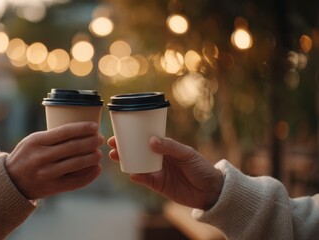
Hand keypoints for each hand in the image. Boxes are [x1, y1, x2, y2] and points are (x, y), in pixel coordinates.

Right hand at [5, 122, 103, 199]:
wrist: (11, 181)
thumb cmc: (26, 155)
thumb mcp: (33, 140)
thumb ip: (52, 136)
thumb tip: (82, 130)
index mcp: (36, 141)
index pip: (64, 132)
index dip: (82, 128)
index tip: (95, 126)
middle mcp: (41, 157)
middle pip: (72, 147)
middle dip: (90, 142)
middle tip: (100, 139)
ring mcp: (47, 174)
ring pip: (76, 164)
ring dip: (92, 158)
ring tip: (99, 153)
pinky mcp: (52, 188)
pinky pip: (75, 182)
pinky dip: (89, 175)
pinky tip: (97, 169)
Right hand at [108, 136, 222, 209]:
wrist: (211, 191)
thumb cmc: (201, 168)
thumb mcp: (187, 154)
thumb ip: (170, 147)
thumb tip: (151, 140)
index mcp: (165, 147)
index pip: (145, 139)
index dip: (133, 135)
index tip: (120, 132)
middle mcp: (159, 158)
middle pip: (137, 151)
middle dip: (123, 147)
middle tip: (112, 145)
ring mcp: (157, 171)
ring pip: (137, 165)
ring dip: (125, 161)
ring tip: (115, 156)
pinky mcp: (158, 185)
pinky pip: (144, 179)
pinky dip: (137, 176)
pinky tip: (130, 173)